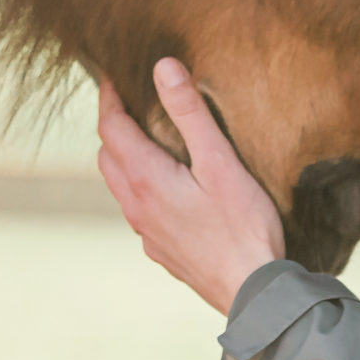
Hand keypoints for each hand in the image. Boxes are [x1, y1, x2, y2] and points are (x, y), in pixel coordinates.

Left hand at [95, 58, 285, 315]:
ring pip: (120, 187)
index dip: (108, 97)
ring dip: (124, 158)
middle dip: (113, 126)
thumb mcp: (219, 161)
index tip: (111, 74)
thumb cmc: (242, 225)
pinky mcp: (162, 251)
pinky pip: (139, 212)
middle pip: (107, 156)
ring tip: (148, 139)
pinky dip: (141, 188)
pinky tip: (169, 188)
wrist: (252, 292)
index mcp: (145, 179)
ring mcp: (147, 234)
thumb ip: (190, 113)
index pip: (111, 127)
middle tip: (130, 102)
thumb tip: (163, 67)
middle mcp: (137, 207)